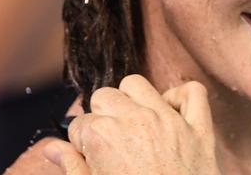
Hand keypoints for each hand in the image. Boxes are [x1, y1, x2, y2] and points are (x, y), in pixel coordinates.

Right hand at [42, 75, 220, 174]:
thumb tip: (52, 148)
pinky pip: (193, 92)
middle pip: (105, 96)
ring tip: (134, 124)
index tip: (90, 155)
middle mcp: (134, 119)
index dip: (82, 142)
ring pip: (139, 84)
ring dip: (133, 99)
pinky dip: (182, 97)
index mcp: (102, 136)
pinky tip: (171, 113)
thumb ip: (71, 167)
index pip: (80, 123)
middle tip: (110, 141)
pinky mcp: (198, 128)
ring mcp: (168, 120)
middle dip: (103, 115)